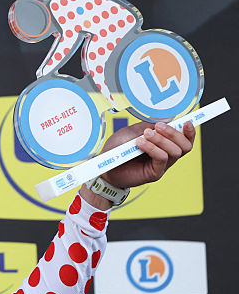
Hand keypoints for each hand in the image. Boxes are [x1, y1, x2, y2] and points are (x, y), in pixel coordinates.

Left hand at [79, 120, 195, 208]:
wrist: (104, 165)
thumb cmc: (117, 148)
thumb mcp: (132, 132)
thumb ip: (148, 126)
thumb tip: (165, 120)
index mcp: (164, 143)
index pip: (184, 139)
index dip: (189, 131)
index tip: (187, 122)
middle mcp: (166, 154)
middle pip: (185, 145)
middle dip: (174, 133)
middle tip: (158, 126)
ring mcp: (162, 165)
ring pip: (175, 152)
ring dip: (161, 140)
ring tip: (146, 135)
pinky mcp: (155, 173)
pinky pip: (162, 159)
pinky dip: (153, 149)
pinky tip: (140, 143)